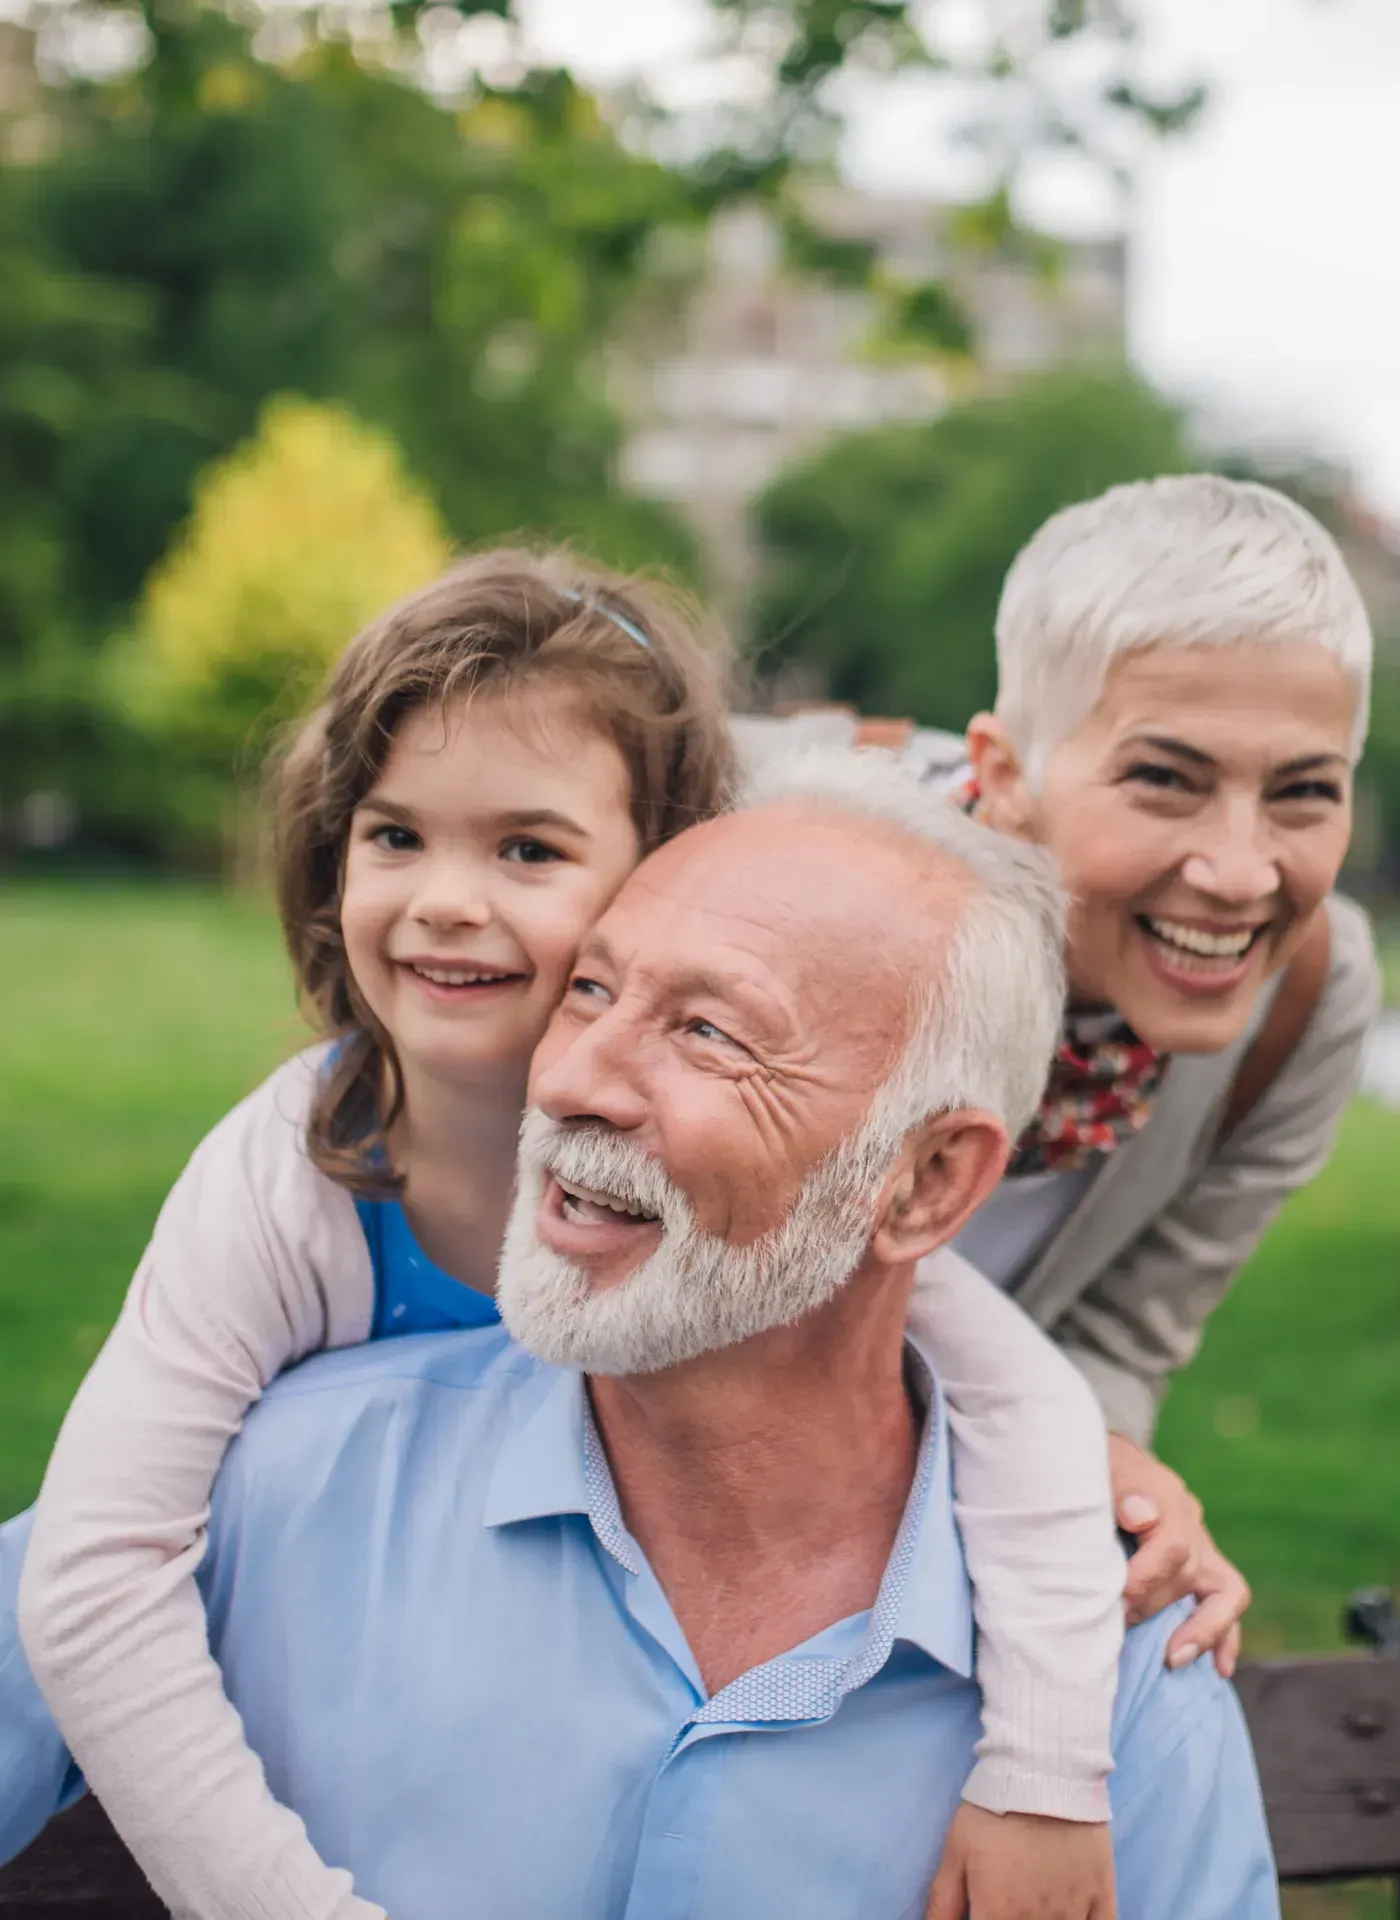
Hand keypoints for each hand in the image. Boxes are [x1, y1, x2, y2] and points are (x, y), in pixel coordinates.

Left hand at [926, 1805, 1115, 1918]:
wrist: (1044, 1771)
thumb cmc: (993, 1810)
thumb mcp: (956, 1851)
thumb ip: (944, 1904)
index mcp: (998, 1916)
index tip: (984, 1912)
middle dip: (1013, 1919)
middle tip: (1008, 1902)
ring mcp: (1074, 1914)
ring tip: (1034, 1905)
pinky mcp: (1102, 1897)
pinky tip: (1072, 1915)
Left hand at [1109, 1434, 1250, 1678]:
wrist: (1093, 1458)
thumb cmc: (1085, 1465)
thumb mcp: (1092, 1466)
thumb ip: (1118, 1485)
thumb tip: (1141, 1515)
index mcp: (1163, 1493)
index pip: (1174, 1545)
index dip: (1147, 1578)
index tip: (1117, 1598)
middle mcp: (1189, 1519)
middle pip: (1188, 1574)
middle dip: (1153, 1606)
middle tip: (1115, 1624)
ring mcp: (1200, 1543)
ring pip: (1222, 1592)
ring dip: (1199, 1630)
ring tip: (1171, 1659)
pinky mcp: (1203, 1565)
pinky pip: (1228, 1602)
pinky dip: (1223, 1636)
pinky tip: (1217, 1669)